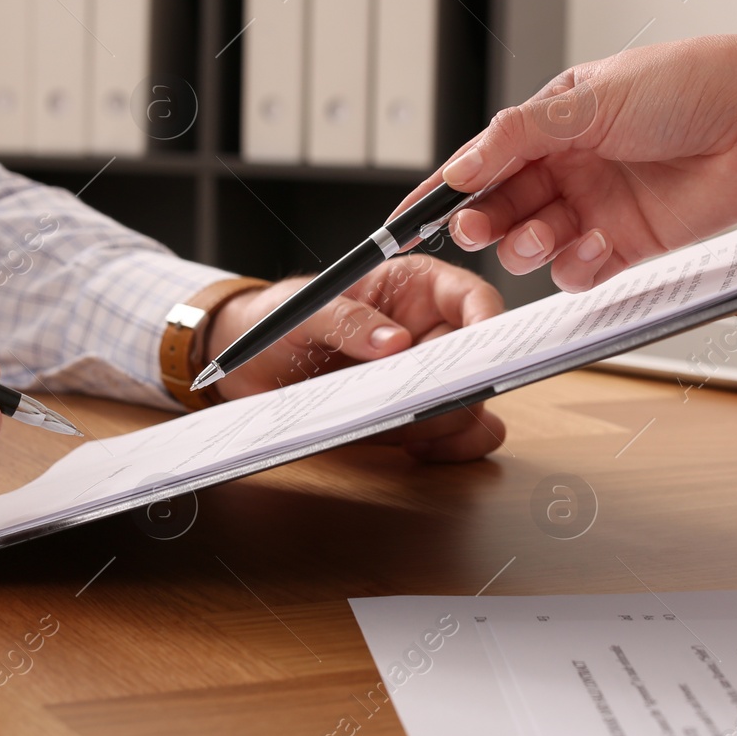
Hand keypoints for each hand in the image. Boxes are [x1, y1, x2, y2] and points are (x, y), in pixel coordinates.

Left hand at [205, 255, 505, 460]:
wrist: (247, 368)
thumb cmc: (276, 321)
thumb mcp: (301, 310)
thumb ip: (346, 317)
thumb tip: (394, 341)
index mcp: (413, 287)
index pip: (472, 296)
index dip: (488, 319)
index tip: (484, 346)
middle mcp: (430, 332)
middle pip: (479, 357)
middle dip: (465, 382)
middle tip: (432, 400)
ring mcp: (425, 379)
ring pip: (476, 402)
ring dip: (453, 419)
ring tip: (410, 427)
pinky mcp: (415, 418)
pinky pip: (458, 436)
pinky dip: (450, 448)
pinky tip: (414, 448)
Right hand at [403, 11, 736, 290]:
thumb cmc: (696, 83)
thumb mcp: (593, 98)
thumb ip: (520, 135)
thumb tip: (462, 166)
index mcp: (554, 122)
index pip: (483, 157)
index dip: (444, 187)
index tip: (409, 215)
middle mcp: (571, 165)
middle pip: (502, 206)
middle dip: (483, 220)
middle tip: (478, 226)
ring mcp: (598, 205)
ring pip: (534, 243)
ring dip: (527, 245)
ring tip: (542, 234)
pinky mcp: (630, 244)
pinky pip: (581, 270)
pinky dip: (575, 268)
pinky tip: (590, 249)